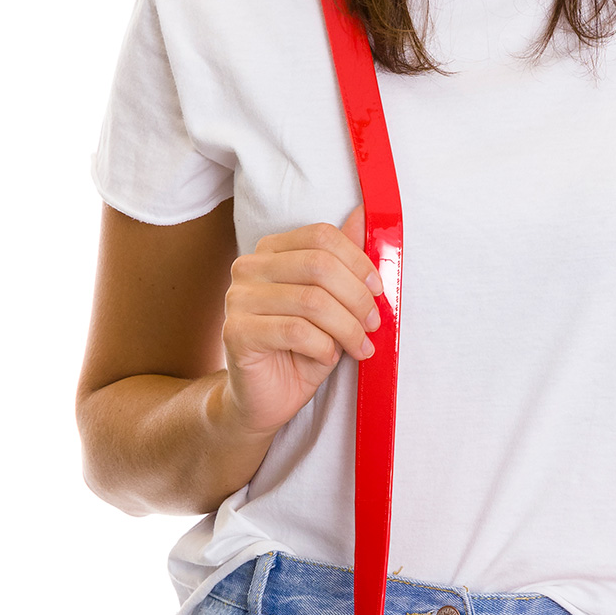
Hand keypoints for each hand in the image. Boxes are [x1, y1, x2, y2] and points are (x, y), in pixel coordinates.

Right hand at [219, 202, 384, 436]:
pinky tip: (329, 357)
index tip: (379, 292)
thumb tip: (364, 215)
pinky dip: (324, 346)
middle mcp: (249, 268)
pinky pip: (295, 331)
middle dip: (357, 298)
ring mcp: (237, 299)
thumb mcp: (333, 306)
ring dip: (346, 327)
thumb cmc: (302, 351)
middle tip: (373, 325)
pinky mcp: (236, 332)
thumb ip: (344, 265)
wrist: (266, 399)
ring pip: (312, 301)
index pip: (322, 237)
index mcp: (272, 251)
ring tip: (359, 347)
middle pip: (319, 265)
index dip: (359, 263)